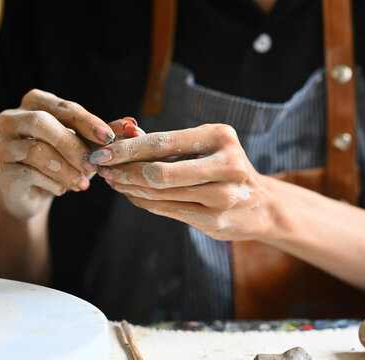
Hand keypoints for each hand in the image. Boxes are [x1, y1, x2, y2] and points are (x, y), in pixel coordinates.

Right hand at [0, 89, 120, 218]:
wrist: (32, 194)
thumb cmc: (61, 161)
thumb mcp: (86, 145)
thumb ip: (106, 134)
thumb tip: (134, 126)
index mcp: (34, 103)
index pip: (64, 108)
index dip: (88, 122)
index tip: (109, 137)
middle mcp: (12, 119)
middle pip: (41, 122)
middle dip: (72, 144)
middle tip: (94, 164)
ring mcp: (3, 145)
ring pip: (34, 151)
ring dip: (65, 169)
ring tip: (83, 184)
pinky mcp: (3, 172)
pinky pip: (28, 173)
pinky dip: (53, 183)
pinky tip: (63, 189)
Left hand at [90, 123, 273, 240]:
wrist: (262, 205)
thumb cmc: (223, 167)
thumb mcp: (204, 146)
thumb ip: (168, 143)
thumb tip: (123, 136)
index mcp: (220, 137)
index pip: (162, 142)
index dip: (127, 149)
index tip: (101, 152)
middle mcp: (226, 165)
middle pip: (158, 172)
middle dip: (124, 171)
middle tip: (102, 170)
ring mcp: (223, 196)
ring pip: (160, 194)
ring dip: (129, 188)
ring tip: (113, 181)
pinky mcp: (215, 221)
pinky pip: (166, 210)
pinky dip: (142, 202)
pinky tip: (130, 194)